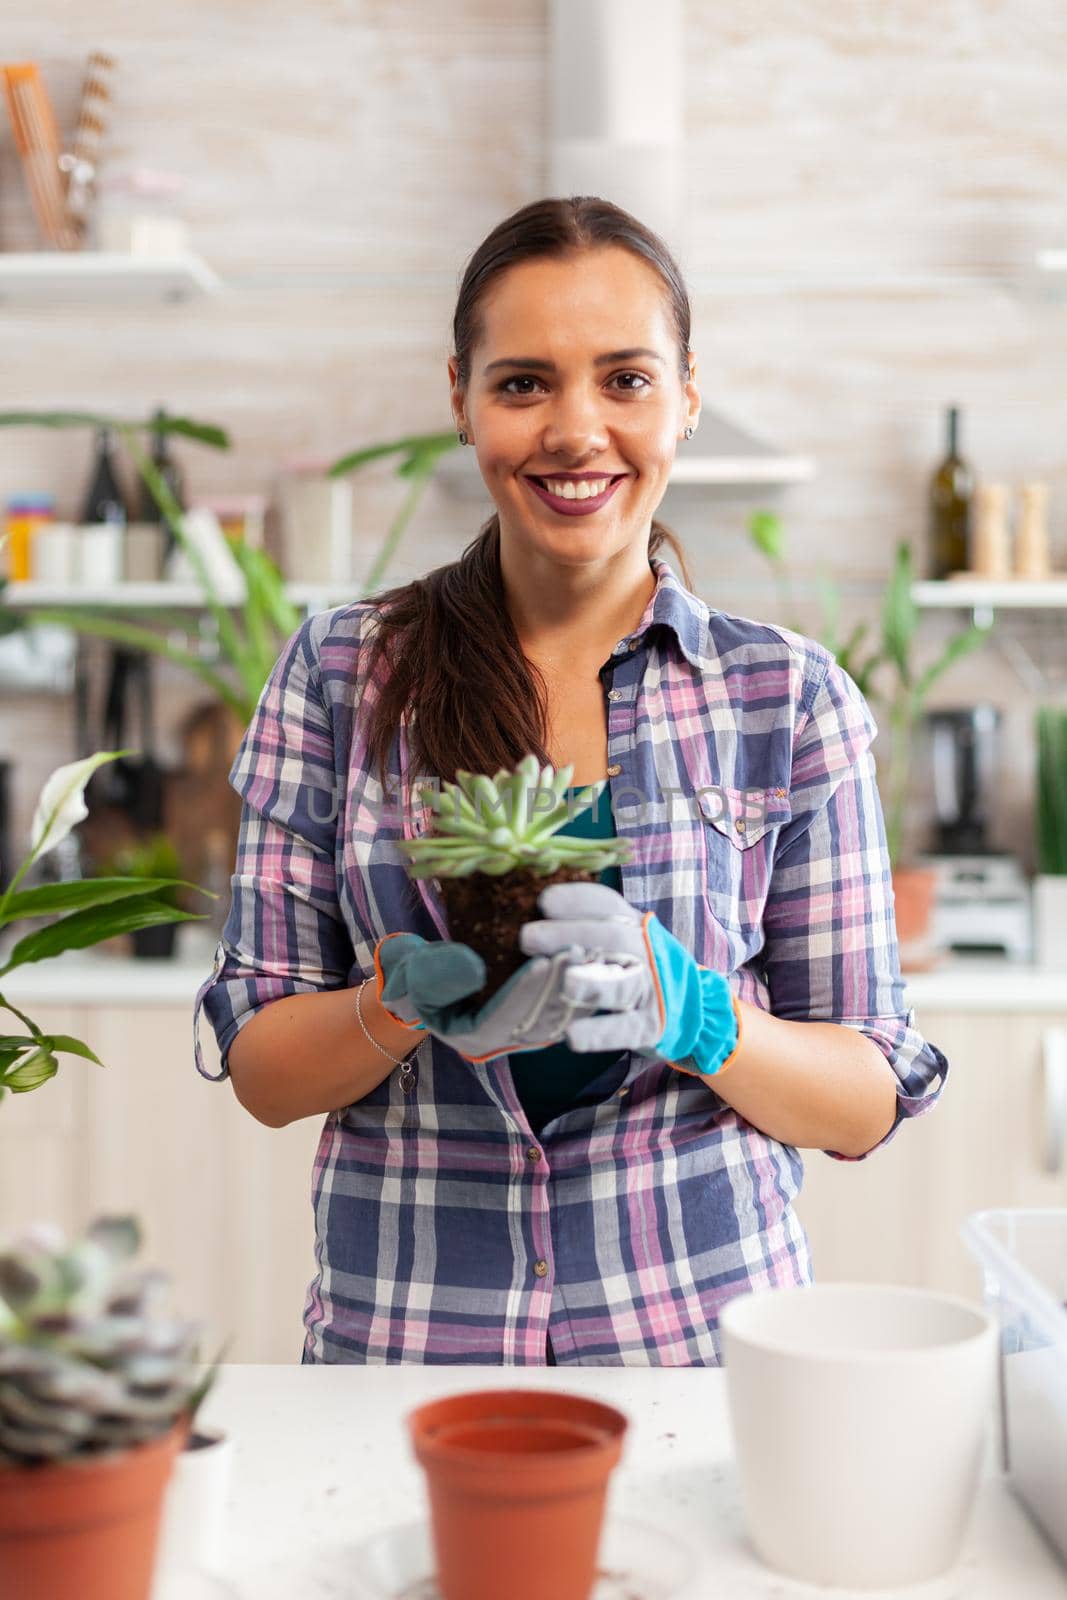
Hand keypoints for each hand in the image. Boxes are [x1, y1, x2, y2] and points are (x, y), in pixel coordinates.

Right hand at [374, 932, 596, 1063]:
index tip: (540, 961)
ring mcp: (531, 1029)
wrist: (432, 979)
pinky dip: (586, 981)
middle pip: (541, 1016)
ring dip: (579, 982)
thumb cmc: (420, 975)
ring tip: (592, 948)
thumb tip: (475, 969)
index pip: (504, 1018)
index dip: (523, 992)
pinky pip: (573, 1003)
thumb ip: (437, 973)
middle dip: (560, 983)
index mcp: (474, 1037)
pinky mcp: (547, 1013)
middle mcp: (508, 1040)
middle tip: (578, 949)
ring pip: (563, 1013)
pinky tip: (598, 953)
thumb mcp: (415, 973)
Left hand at [518, 883, 740, 1074]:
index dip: (577, 901)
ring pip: (623, 984)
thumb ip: (594, 924)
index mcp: (637, 926)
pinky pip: (624, 1029)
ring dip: (592, 983)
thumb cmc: (643, 968)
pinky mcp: (651, 1027)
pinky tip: (572, 1037)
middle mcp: (648, 952)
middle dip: (570, 934)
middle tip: (527, 937)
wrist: (697, 1009)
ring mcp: (652, 990)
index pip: (608, 905)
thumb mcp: (628, 938)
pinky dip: (600, 1033)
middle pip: (613, 938)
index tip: (544, 901)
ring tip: (564, 983)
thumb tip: (538, 903)